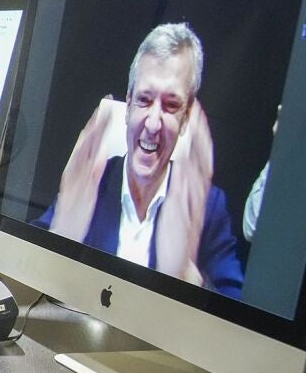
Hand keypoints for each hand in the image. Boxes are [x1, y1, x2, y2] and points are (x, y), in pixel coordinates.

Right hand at [51, 97, 123, 240]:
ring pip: (86, 157)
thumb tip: (101, 155)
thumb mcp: (81, 192)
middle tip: (105, 105)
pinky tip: (102, 155)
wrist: (63, 239)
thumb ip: (90, 173)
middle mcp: (74, 175)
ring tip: (103, 120)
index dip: (95, 125)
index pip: (85, 144)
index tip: (104, 109)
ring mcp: (78, 185)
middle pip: (85, 145)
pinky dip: (95, 167)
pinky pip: (90, 181)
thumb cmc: (74, 218)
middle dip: (95, 124)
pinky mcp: (83, 198)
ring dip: (94, 139)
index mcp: (74, 173)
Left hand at [156, 100, 212, 284]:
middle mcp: (193, 193)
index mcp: (189, 193)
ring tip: (196, 120)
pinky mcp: (182, 208)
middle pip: (200, 157)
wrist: (174, 264)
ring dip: (198, 142)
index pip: (195, 159)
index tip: (195, 116)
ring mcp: (190, 199)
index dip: (197, 137)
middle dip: (200, 132)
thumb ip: (176, 190)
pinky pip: (187, 183)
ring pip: (197, 166)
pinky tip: (187, 152)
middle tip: (198, 109)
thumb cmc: (171, 237)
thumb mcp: (175, 209)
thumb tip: (173, 170)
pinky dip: (189, 166)